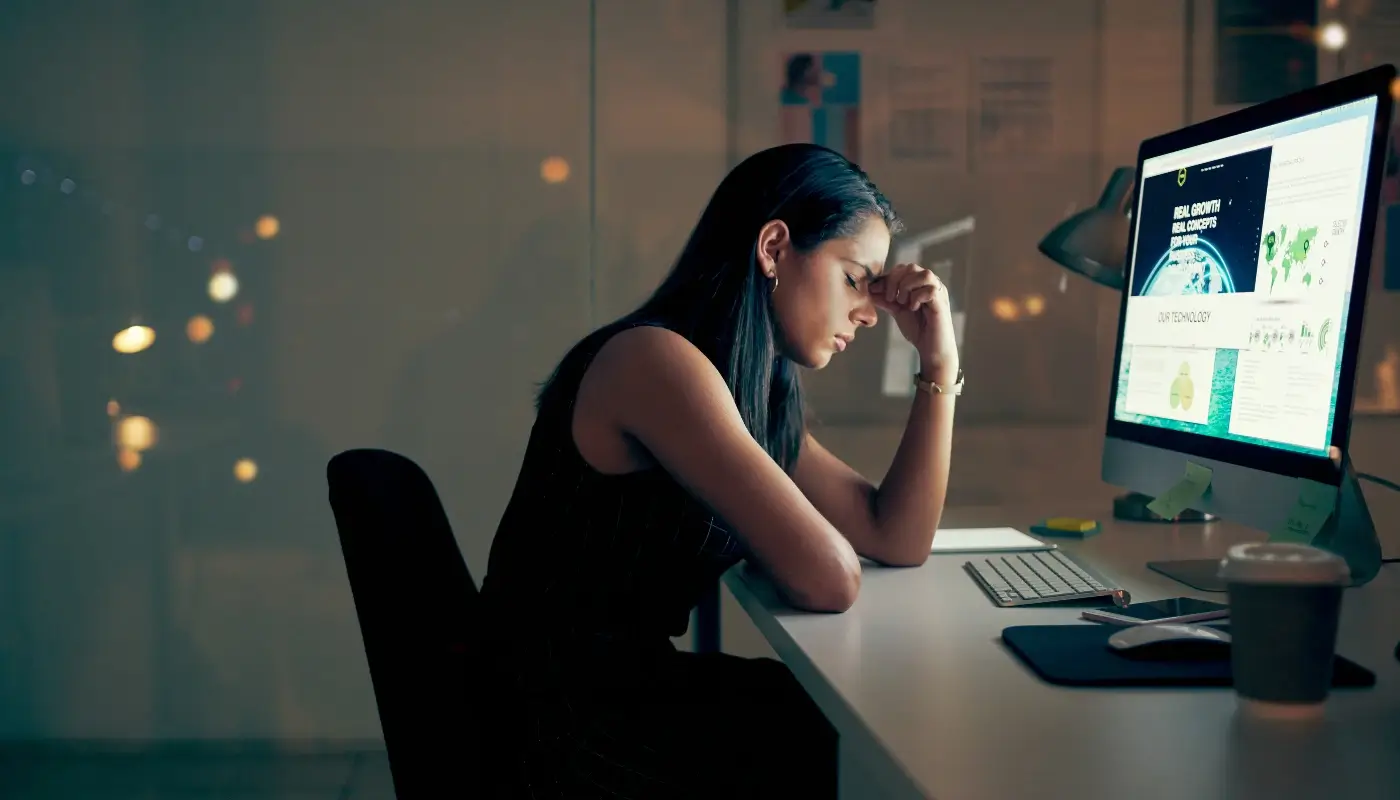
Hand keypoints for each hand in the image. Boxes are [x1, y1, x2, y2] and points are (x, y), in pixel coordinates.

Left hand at [870, 263, 958, 379]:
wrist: (931, 349)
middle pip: (911, 267)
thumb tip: (869, 289)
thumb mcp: (897, 311)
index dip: (887, 277)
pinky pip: (930, 289)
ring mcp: (938, 292)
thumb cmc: (918, 329)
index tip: (875, 289)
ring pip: (924, 274)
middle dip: (895, 281)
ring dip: (907, 286)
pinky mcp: (942, 302)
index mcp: (920, 283)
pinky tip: (913, 308)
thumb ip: (885, 299)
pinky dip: (917, 297)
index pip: (903, 269)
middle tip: (890, 298)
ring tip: (902, 302)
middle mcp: (931, 284)